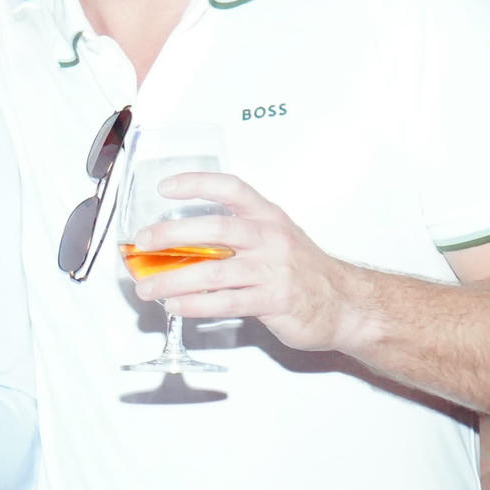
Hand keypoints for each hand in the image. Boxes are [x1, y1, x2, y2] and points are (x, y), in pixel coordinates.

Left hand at [126, 172, 371, 352]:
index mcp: (268, 217)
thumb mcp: (275, 240)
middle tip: (143, 242)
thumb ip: (235, 239)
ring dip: (173, 280)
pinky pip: (226, 302)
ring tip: (148, 287)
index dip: (197, 183)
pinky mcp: (274, 301)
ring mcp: (273, 270)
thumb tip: (182, 246)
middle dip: (171, 234)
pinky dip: (195, 304)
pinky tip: (177, 306)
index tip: (165, 187)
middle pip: (215, 229)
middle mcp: (270, 238)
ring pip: (214, 271)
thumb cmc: (306, 272)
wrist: (346, 304)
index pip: (231, 188)